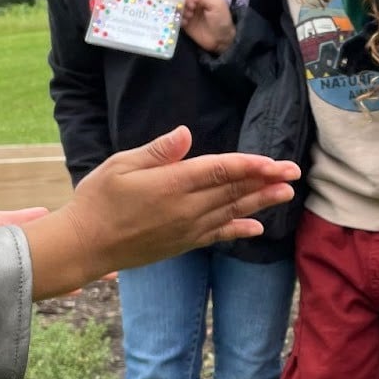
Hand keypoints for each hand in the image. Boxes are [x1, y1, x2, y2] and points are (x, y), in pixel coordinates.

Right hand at [21, 126, 297, 299]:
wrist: (84, 245)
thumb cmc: (98, 199)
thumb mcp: (121, 165)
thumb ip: (158, 151)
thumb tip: (185, 134)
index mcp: (171, 185)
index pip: (220, 171)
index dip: (250, 166)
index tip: (274, 162)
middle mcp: (186, 209)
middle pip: (233, 191)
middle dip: (266, 181)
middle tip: (294, 172)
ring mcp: (187, 229)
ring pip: (232, 212)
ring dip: (261, 202)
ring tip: (286, 193)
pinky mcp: (184, 244)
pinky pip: (218, 235)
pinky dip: (239, 229)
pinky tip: (258, 226)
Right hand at [180, 0, 234, 54]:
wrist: (220, 40)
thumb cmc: (221, 20)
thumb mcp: (216, 4)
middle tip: (191, 7)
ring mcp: (188, 7)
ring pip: (175, 0)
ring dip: (181, 7)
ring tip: (190, 16)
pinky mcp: (183, 18)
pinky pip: (174, 13)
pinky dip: (178, 17)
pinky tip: (187, 23)